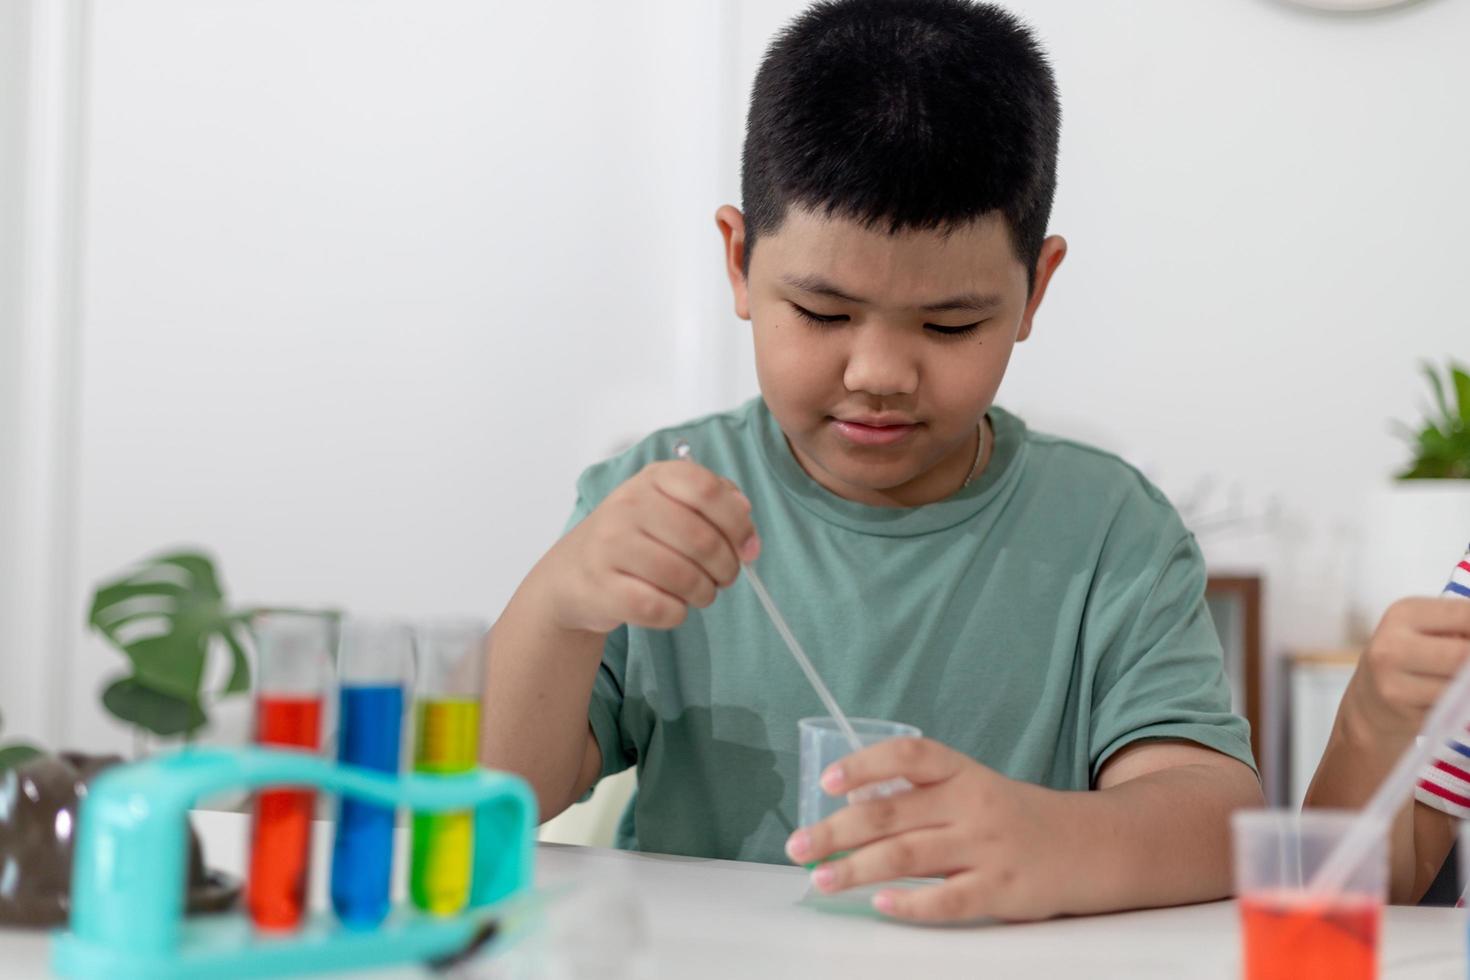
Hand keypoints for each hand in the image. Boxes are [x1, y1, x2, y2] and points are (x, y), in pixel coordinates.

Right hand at [539, 460, 760, 634]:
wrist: (572, 573)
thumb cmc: (634, 538)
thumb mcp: (669, 505)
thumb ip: (714, 503)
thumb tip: (746, 524)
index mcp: (652, 478)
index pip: (706, 489)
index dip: (738, 522)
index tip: (748, 547)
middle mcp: (627, 505)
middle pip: (702, 539)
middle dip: (727, 567)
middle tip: (725, 578)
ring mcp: (609, 546)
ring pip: (684, 577)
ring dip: (705, 593)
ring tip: (700, 593)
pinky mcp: (602, 588)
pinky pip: (660, 608)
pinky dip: (677, 613)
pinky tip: (672, 606)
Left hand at [784, 737, 1065, 922]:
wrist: (1094, 846)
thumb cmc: (1016, 818)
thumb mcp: (974, 790)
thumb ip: (923, 797)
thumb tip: (852, 810)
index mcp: (963, 773)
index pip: (908, 755)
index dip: (865, 764)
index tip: (827, 782)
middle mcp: (971, 805)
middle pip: (891, 813)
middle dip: (836, 830)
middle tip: (797, 845)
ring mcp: (987, 848)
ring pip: (908, 856)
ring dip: (856, 868)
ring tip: (821, 878)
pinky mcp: (1002, 890)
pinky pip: (948, 898)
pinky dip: (911, 902)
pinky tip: (881, 904)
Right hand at [1341, 597, 1469, 740]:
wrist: (1368, 708)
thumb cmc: (1409, 661)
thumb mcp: (1426, 632)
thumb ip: (1461, 630)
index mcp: (1404, 613)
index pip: (1466, 614)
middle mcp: (1392, 645)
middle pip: (1464, 654)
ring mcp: (1394, 681)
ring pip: (1461, 686)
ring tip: (1463, 684)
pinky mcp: (1403, 713)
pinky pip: (1454, 708)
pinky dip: (1465, 704)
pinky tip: (1457, 701)